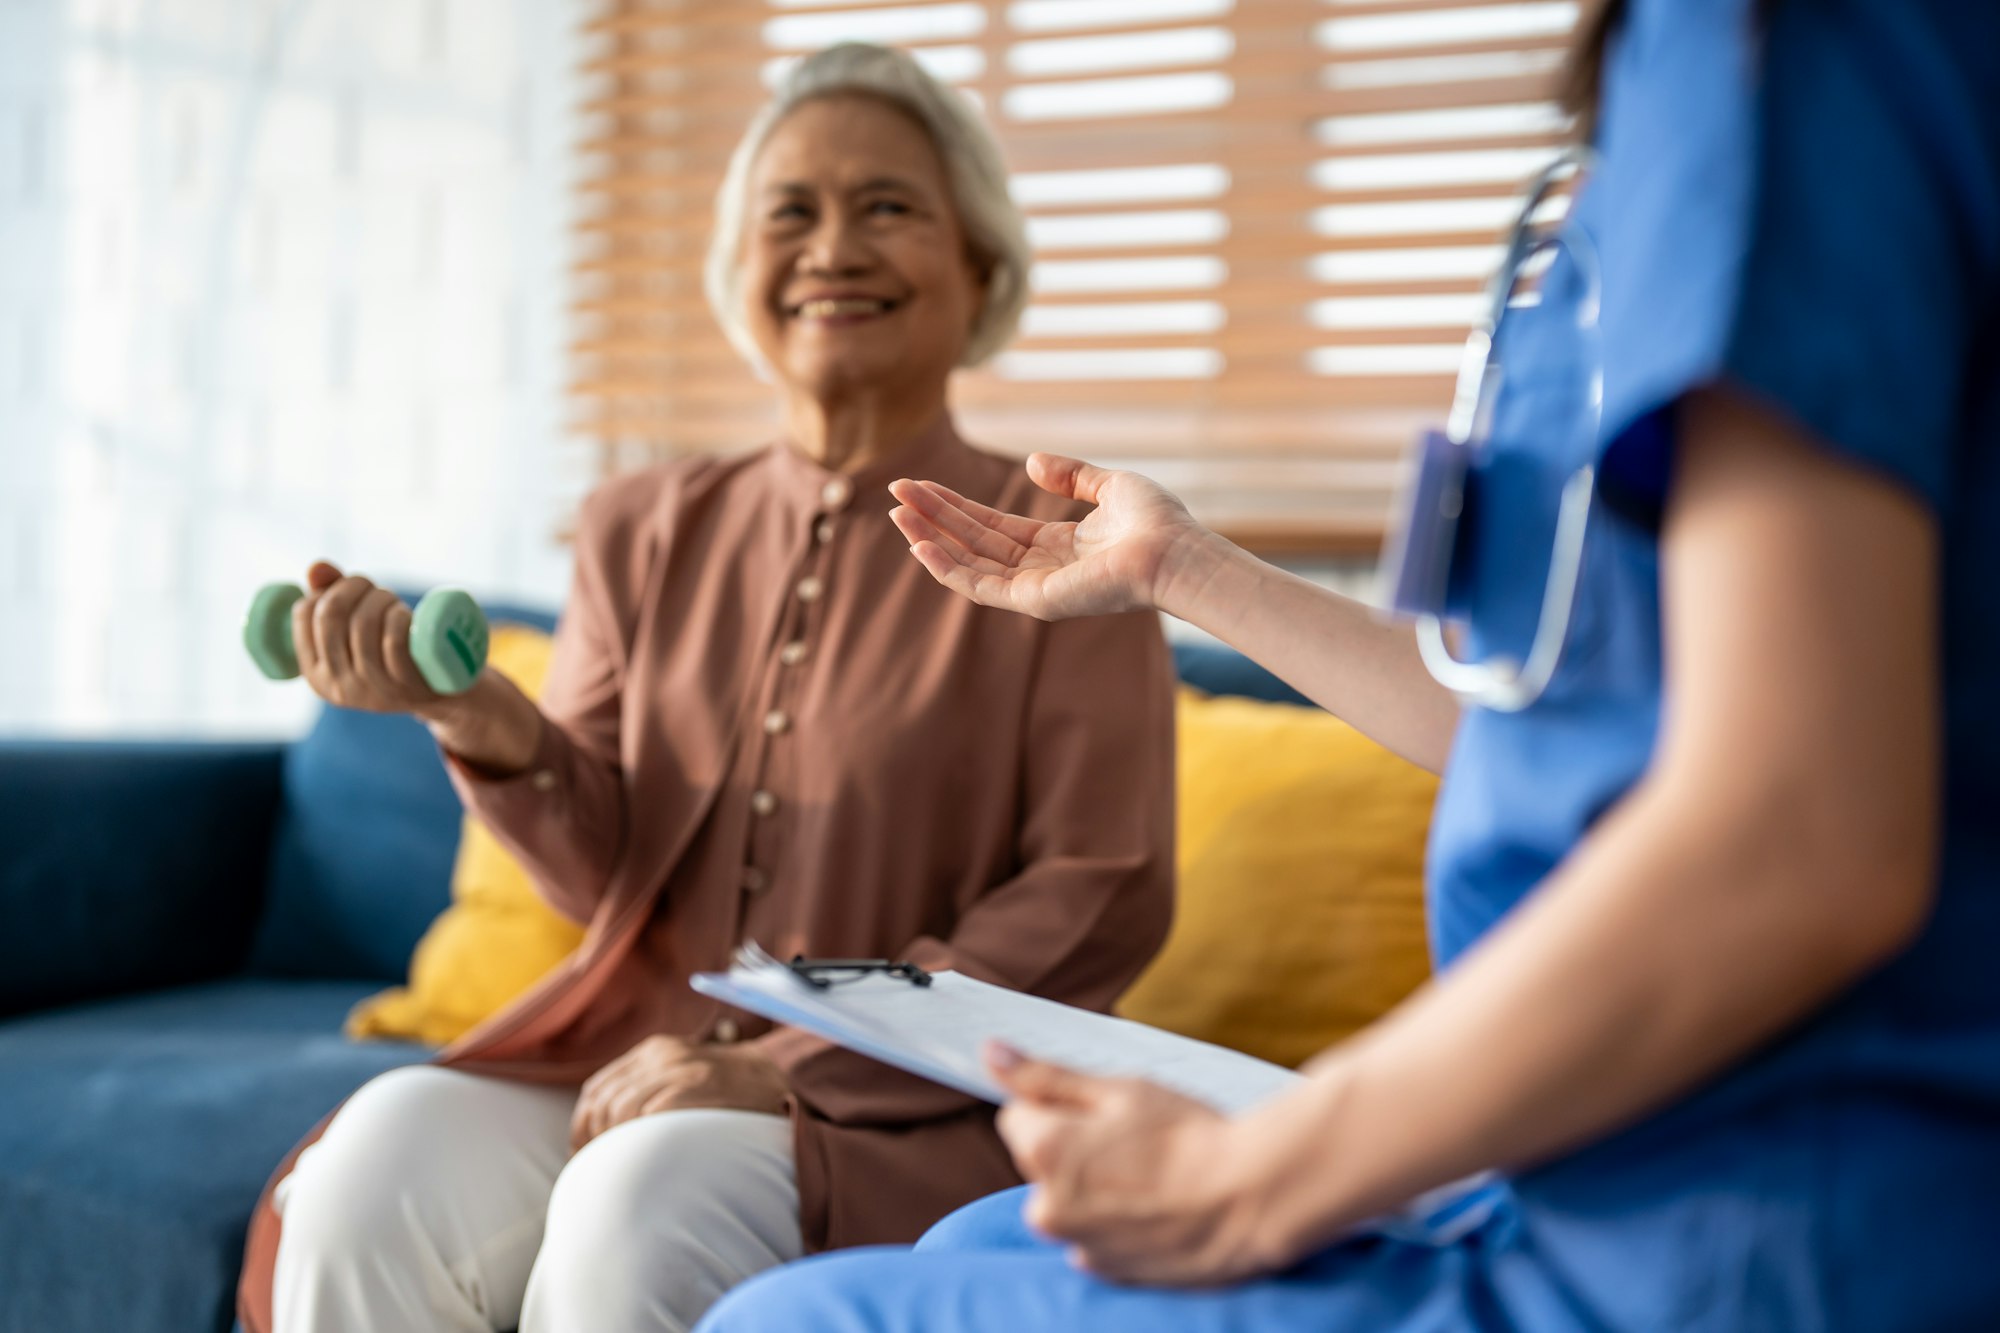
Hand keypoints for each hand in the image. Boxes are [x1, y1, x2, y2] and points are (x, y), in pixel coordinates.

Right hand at [293, 562, 449, 718]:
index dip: (328, 589)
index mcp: (315, 673)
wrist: (443, 687)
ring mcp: (372, 689)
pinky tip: (407, 616)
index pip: (305, 613)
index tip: (351, 589)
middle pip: (332, 614)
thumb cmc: (393, 649)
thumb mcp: (357, 628)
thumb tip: (317, 568)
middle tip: (375, 589)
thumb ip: (332, 596)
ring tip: (394, 603)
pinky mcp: (406, 688)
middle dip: (355, 586)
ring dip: (381, 599)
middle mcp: (338, 686)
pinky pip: (394, 642)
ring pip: (363, 624)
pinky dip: (399, 617)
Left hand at [570, 1035, 790, 1151]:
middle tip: (599, 1167)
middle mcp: (662, 1056)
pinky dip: (636, 1139)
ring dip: (611, 1142)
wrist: (784, 1083)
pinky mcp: (694, 1088)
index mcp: (656, 1052)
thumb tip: (611, 1128)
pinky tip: (642, 1158)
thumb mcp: (688, 1077)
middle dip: (592, 1136)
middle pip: (602, 1098)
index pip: (598, 1087)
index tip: (586, 1153)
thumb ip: (653, 1090)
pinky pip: (647, 1115)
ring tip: (621, 1167)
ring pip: (619, 1107)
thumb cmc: (733, 1095)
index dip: (584, 1124)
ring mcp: (680, 1071)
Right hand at [888, 453, 1210, 621]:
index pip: (993, 527)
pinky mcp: (1034, 601)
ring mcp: (1035, 589)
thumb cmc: (1156, 523)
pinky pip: (980, 586)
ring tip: (897, 512)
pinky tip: (919, 544)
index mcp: (1058, 547)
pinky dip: (946, 567)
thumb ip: (1071, 475)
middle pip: (973, 542)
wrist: (1175, 551)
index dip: (956, 506)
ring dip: (930, 538)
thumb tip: (1030, 462)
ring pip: (969, 563)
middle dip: (934, 517)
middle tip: (896, 491)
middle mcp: (1041, 571)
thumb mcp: (1110, 486)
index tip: (922, 485)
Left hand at [989, 1043, 1274, 1285]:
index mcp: (1044, 1151)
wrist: (1250, 1197)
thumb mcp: (1119, 1089)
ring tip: (1150, 1176)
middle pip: (1039, 1161)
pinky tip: (1154, 1207)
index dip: (1057, 1105)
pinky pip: (1092, 1234)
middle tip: (1133, 1140)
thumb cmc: (1188, 1135)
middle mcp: (1047, 1207)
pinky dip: (1114, 1221)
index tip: (1101, 1110)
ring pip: (1066, 1200)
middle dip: (1072, 1147)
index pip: (1016, 1114)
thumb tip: (990, 1053)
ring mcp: (1076, 1245)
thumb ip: (1046, 1076)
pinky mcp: (1106, 1271)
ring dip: (1092, 1187)